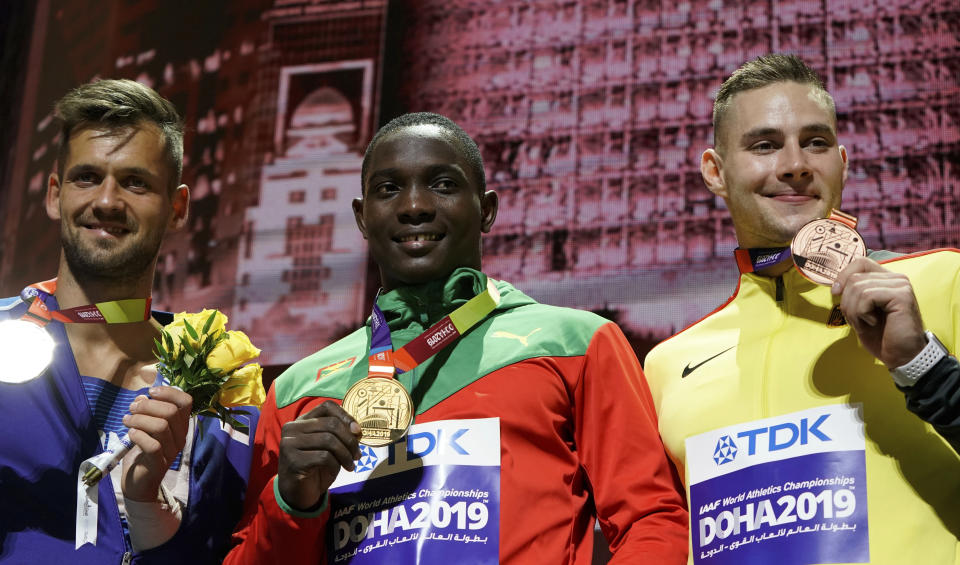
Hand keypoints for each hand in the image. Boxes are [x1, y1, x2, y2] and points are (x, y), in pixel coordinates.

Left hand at [121, 386, 192, 501]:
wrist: (139, 481)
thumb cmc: (143, 450)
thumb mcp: (146, 426)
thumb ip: (147, 411)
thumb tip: (142, 397)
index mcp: (180, 424)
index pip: (186, 402)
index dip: (169, 392)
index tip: (151, 392)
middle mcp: (180, 436)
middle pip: (171, 412)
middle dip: (148, 405)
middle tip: (132, 408)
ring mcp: (171, 451)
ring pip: (161, 426)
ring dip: (139, 419)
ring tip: (127, 420)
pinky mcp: (159, 463)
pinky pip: (152, 445)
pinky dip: (139, 436)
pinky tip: (130, 434)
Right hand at [277, 400, 362, 510]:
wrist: (297, 494)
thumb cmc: (315, 468)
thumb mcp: (328, 447)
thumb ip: (339, 434)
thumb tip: (356, 430)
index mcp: (301, 421)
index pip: (327, 407)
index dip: (346, 416)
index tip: (357, 432)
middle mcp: (292, 429)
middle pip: (331, 424)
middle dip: (350, 440)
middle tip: (357, 454)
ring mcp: (290, 444)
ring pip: (329, 440)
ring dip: (346, 454)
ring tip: (350, 464)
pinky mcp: (293, 460)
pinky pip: (324, 457)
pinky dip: (335, 464)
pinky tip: (336, 471)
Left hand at [832, 257, 926, 368]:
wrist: (901, 357)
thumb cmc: (881, 336)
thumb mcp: (860, 311)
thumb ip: (853, 293)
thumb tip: (835, 284)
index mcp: (887, 279)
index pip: (860, 262)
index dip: (843, 275)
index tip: (835, 293)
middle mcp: (896, 278)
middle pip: (855, 277)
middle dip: (847, 302)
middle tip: (858, 320)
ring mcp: (901, 285)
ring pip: (858, 287)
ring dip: (854, 311)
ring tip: (867, 323)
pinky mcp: (902, 295)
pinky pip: (867, 296)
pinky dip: (862, 313)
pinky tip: (873, 322)